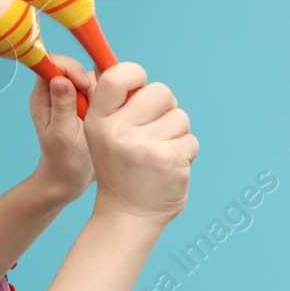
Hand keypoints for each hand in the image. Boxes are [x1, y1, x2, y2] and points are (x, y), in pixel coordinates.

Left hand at [28, 53, 95, 204]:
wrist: (71, 177)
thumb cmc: (64, 159)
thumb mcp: (63, 134)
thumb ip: (62, 106)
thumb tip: (60, 79)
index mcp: (43, 97)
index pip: (53, 64)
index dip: (71, 68)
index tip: (84, 86)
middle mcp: (57, 92)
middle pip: (77, 69)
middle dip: (91, 84)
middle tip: (96, 108)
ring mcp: (73, 97)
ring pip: (93, 79)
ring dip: (102, 94)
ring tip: (101, 117)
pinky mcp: (88, 104)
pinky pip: (102, 91)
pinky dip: (109, 100)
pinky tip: (109, 117)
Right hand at [83, 62, 197, 228]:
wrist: (127, 215)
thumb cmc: (120, 168)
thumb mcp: (104, 135)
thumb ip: (118, 105)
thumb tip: (136, 74)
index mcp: (99, 121)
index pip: (118, 76)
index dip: (135, 76)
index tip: (138, 91)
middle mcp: (118, 131)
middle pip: (160, 91)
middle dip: (164, 108)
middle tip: (152, 131)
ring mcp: (144, 146)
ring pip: (180, 117)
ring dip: (176, 134)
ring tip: (158, 154)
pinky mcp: (169, 159)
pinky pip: (191, 140)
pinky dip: (185, 153)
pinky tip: (167, 168)